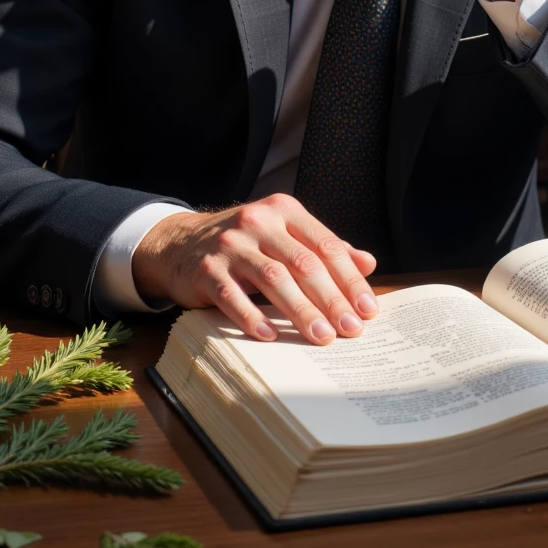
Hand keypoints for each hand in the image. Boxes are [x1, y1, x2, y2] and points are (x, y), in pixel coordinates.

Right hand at [131, 193, 379, 344]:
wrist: (179, 243)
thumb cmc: (244, 243)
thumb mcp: (282, 235)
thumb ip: (322, 248)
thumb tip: (368, 263)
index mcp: (283, 210)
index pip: (325, 245)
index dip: (350, 279)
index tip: (367, 309)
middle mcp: (258, 221)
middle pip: (303, 263)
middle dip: (331, 299)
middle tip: (351, 329)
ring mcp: (230, 245)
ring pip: (273, 278)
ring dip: (301, 311)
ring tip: (321, 337)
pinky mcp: (205, 269)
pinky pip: (232, 296)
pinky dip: (253, 317)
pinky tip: (271, 336)